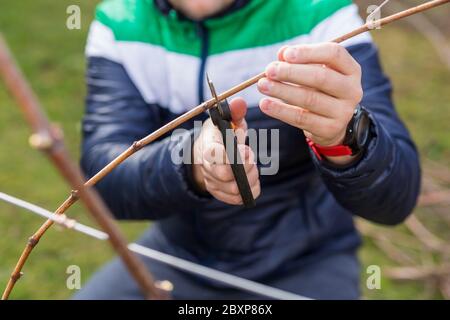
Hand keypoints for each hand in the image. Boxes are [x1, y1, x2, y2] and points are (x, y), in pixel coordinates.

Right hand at [192, 98, 259, 204]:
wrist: (205, 153)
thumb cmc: (220, 134)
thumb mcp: (226, 120)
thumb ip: (234, 112)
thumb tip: (240, 102)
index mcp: (208, 146)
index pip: (214, 154)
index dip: (233, 155)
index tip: (247, 149)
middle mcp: (207, 167)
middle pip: (225, 175)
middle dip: (245, 168)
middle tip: (251, 156)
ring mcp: (213, 182)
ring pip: (234, 189)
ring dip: (249, 179)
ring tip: (252, 168)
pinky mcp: (220, 194)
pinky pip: (237, 199)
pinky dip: (248, 192)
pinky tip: (251, 181)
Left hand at [257, 43, 362, 164]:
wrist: (332, 124)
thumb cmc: (319, 90)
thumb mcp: (314, 72)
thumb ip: (299, 60)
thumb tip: (282, 54)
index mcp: (351, 70)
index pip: (334, 54)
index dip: (308, 52)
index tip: (285, 55)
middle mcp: (352, 90)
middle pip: (321, 77)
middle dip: (291, 73)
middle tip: (269, 70)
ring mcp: (343, 112)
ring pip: (309, 99)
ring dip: (282, 91)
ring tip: (262, 85)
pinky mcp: (329, 129)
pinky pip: (301, 119)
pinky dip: (280, 111)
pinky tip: (265, 104)